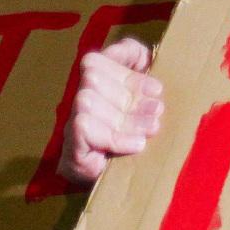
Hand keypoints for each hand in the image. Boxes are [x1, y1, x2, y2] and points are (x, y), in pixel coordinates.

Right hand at [61, 39, 160, 186]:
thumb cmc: (144, 127)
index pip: (99, 60)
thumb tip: (136, 51)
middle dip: (130, 95)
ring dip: (126, 117)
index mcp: (99, 81)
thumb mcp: (148, 89)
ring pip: (86, 101)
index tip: (157, 90)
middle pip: (92, 78)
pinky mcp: (71, 146)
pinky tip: (137, 145)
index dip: (128, 73)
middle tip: (157, 112)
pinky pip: (83, 127)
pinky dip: (114, 136)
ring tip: (152, 129)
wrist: (132, 179)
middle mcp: (81, 98)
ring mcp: (73, 122)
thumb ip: (137, 59)